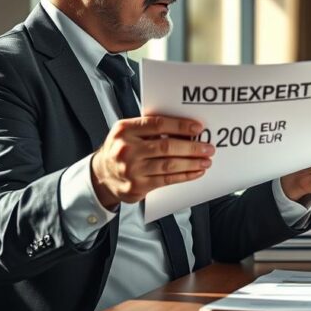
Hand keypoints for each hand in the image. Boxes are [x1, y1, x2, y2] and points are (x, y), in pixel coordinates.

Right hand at [91, 116, 214, 209]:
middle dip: (191, 148)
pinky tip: (195, 172)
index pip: (157, 124)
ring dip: (192, 163)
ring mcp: (131, 170)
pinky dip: (184, 176)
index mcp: (124, 130)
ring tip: (205, 161)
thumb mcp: (128, 132)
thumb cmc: (121, 149)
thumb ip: (150, 128)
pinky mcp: (137, 187)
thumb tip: (184, 128)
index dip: (180, 126)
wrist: (102, 174)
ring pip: (168, 165)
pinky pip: (166, 180)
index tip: (198, 128)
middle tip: (208, 148)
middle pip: (166, 147)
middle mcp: (126, 149)